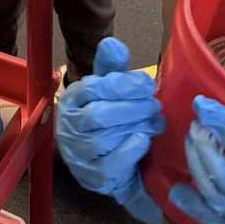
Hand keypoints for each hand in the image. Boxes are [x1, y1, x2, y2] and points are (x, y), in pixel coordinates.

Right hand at [55, 37, 163, 223]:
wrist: (107, 164)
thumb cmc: (110, 120)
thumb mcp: (109, 91)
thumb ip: (112, 69)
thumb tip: (113, 44)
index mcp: (72, 100)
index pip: (92, 88)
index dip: (122, 84)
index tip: (147, 84)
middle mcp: (69, 128)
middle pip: (98, 115)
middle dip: (132, 107)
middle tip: (155, 104)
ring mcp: (78, 156)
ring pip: (102, 139)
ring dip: (134, 127)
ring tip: (155, 121)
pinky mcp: (92, 179)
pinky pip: (109, 166)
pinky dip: (128, 151)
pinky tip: (143, 140)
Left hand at [169, 97, 224, 223]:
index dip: (222, 122)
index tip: (203, 103)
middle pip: (215, 166)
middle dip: (200, 140)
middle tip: (196, 121)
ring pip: (205, 188)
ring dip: (194, 162)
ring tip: (191, 143)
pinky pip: (204, 217)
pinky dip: (187, 200)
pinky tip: (179, 188)